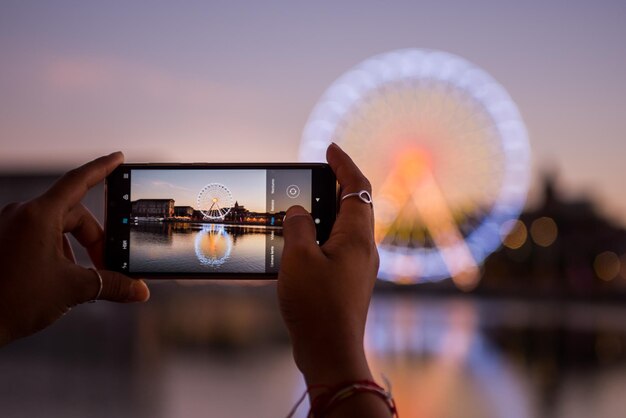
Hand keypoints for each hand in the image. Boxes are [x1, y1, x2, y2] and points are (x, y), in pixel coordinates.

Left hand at [0, 152, 149, 345]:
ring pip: (55, 227)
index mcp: (39, 216)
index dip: (102, 168)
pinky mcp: (2, 241)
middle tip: (105, 265)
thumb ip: (111, 285)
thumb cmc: (12, 301)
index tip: (117, 158)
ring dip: (73, 249)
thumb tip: (139, 290)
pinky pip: (37, 236)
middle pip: (72, 213)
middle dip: (93, 239)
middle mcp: (21, 215)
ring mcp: (8, 227)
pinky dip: (55, 252)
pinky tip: (55, 278)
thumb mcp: (72, 289)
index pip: (78, 181)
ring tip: (75, 278)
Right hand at [278, 143, 379, 384]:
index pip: (357, 186)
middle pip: (354, 205)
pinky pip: (336, 247)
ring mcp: (358, 266)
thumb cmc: (317, 306)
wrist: (330, 353)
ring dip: (324, 212)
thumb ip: (298, 226)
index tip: (329, 147)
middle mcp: (364, 248)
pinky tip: (298, 244)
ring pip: (343, 227)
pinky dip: (319, 236)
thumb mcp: (299, 259)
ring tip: (298, 207)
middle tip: (312, 175)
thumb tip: (299, 210)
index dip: (344, 163)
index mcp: (358, 236)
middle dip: (334, 185)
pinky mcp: (347, 282)